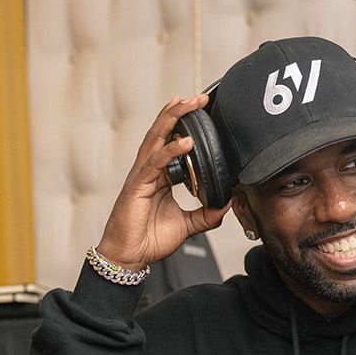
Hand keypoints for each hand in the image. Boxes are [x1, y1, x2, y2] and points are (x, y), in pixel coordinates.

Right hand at [96, 94, 231, 269]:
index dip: (184, 125)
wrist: (129, 257)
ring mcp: (142, 176)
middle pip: (163, 132)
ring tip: (188, 103)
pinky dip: (170, 150)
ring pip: (156, 139)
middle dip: (179, 112)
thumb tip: (226, 206)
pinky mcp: (137, 186)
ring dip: (172, 119)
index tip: (201, 110)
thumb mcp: (186, 225)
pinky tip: (185, 142)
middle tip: (198, 96)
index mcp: (159, 176)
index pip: (171, 142)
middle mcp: (149, 171)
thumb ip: (205, 215)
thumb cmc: (148, 240)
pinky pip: (155, 163)